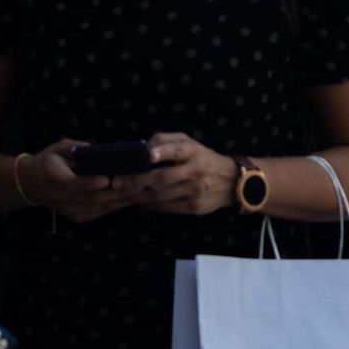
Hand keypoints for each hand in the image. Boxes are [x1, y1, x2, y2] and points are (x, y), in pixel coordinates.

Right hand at [24, 139, 136, 223]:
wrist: (34, 184)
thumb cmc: (50, 161)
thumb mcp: (58, 148)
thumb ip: (76, 148)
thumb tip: (98, 150)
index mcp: (55, 179)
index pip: (74, 184)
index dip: (91, 183)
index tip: (107, 179)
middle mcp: (62, 199)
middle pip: (92, 198)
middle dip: (116, 191)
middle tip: (136, 182)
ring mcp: (71, 210)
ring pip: (99, 207)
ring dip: (121, 200)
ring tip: (140, 190)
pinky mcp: (78, 217)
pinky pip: (100, 212)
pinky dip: (116, 205)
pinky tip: (131, 198)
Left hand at [110, 132, 236, 215]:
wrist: (231, 181)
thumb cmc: (202, 158)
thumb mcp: (189, 143)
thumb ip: (166, 141)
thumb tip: (143, 149)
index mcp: (194, 151)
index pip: (177, 150)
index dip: (162, 151)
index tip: (148, 155)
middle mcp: (196, 171)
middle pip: (162, 178)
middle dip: (137, 181)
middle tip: (117, 182)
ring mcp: (195, 191)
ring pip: (161, 195)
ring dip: (139, 194)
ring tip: (123, 192)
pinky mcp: (195, 207)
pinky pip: (167, 207)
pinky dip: (151, 204)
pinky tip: (140, 200)